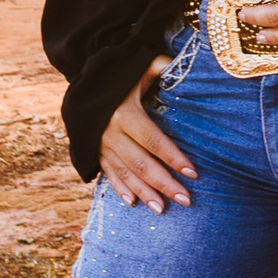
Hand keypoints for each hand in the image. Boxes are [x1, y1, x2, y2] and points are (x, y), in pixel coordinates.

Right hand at [99, 57, 195, 212]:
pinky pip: (107, 173)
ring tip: (162, 210)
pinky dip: (119, 189)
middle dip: (163, 183)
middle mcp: (109, 132)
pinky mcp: (94, 151)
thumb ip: (161, 67)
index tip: (193, 173)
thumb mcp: (140, 67)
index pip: (153, 140)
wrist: (84, 81)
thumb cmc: (122, 73)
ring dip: (144, 193)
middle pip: (140, 163)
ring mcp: (99, 144)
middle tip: (186, 200)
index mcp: (124, 113)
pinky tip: (132, 203)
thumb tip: (183, 67)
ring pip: (124, 173)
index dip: (173, 157)